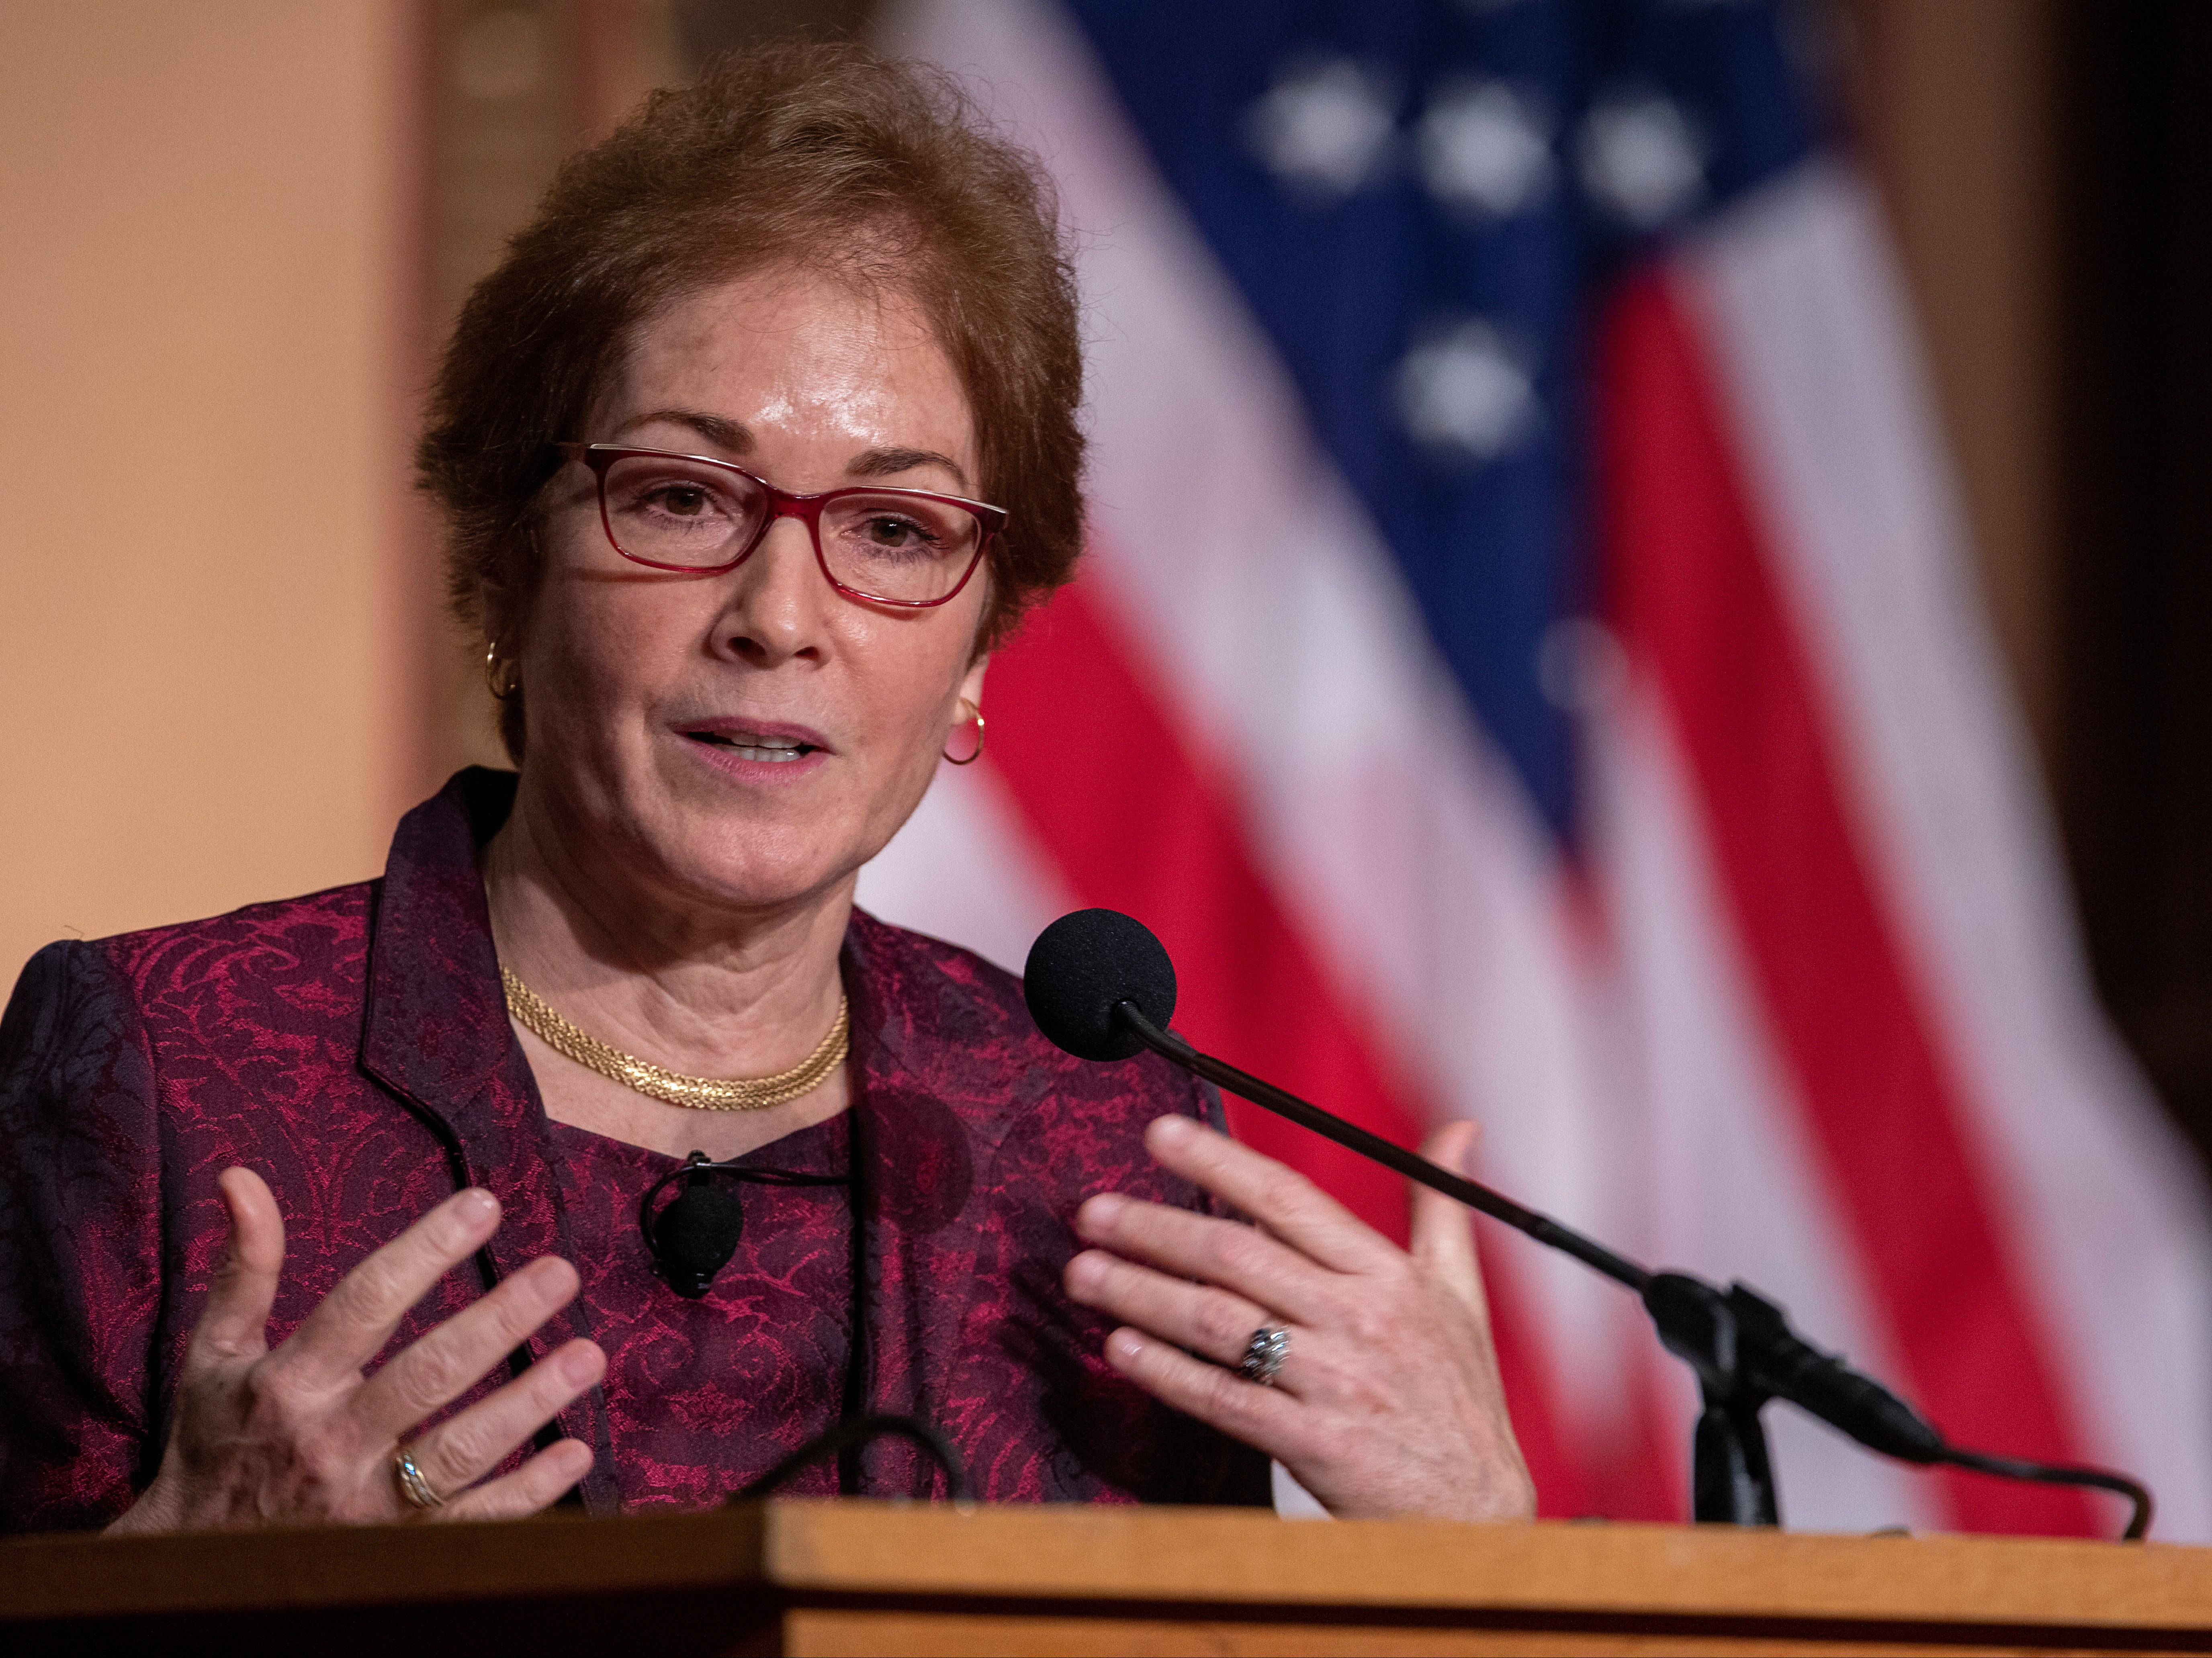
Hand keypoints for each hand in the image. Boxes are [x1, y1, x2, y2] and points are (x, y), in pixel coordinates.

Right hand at [107, 1168, 603, 1532]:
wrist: (190, 1568)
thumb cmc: (215, 1443)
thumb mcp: (215, 1355)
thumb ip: (244, 1268)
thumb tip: (241, 1178)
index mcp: (289, 1384)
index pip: (366, 1302)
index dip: (426, 1250)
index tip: (485, 1204)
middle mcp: (331, 1443)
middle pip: (428, 1374)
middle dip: (499, 1321)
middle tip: (562, 1273)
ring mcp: (367, 1505)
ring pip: (461, 1451)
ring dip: (530, 1403)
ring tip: (589, 1356)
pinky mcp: (395, 1552)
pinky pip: (472, 1523)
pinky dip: (527, 1493)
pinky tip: (576, 1453)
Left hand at [1064, 1115, 1533, 1521]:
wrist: (1475, 1511)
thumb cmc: (1459, 1398)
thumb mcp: (1461, 1293)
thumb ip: (1442, 1205)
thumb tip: (1458, 1129)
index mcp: (1388, 1276)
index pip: (1289, 1199)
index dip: (1220, 1162)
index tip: (1161, 1135)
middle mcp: (1360, 1320)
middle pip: (1237, 1257)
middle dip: (1154, 1229)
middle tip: (1092, 1212)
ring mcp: (1335, 1382)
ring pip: (1218, 1323)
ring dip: (1141, 1293)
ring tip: (1085, 1273)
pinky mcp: (1313, 1443)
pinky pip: (1223, 1398)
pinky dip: (1165, 1372)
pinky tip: (1120, 1348)